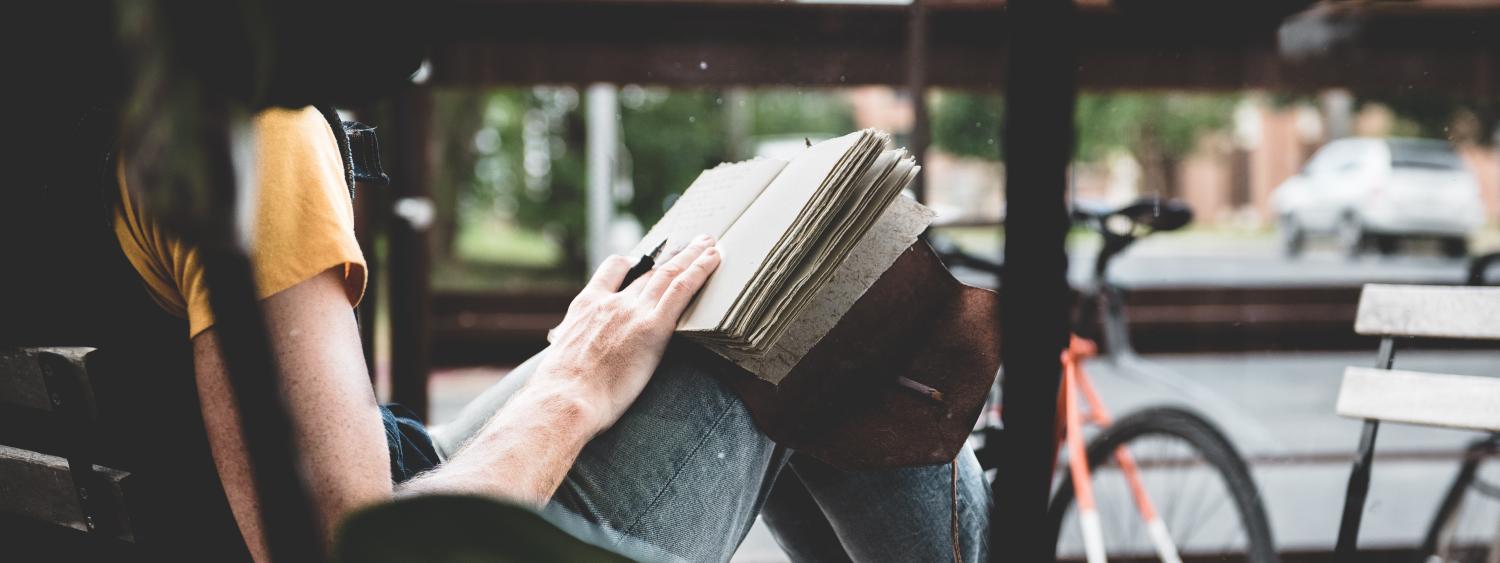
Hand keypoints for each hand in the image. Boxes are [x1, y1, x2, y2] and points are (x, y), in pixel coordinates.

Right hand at [532, 234, 720, 434]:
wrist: (565, 398)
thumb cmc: (561, 392)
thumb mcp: (561, 356)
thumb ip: (576, 346)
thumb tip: (579, 360)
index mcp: (586, 305)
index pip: (612, 270)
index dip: (632, 261)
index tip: (646, 258)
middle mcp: (611, 301)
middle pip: (648, 271)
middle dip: (671, 256)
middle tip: (690, 243)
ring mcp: (632, 312)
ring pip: (668, 274)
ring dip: (692, 256)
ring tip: (710, 244)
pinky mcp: (653, 327)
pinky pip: (681, 290)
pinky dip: (700, 270)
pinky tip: (713, 259)